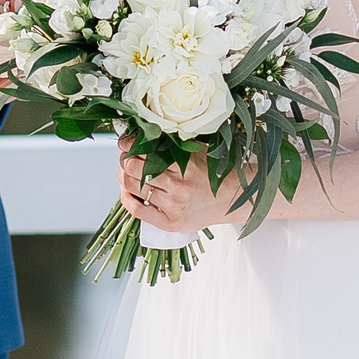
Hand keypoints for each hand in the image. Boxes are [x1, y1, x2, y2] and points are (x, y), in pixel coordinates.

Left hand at [118, 145, 235, 233]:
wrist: (234, 198)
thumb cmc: (215, 173)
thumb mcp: (197, 151)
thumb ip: (172, 145)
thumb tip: (143, 136)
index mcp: (185, 164)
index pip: (145, 150)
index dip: (130, 144)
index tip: (126, 142)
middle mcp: (178, 185)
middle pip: (134, 168)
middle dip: (125, 159)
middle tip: (126, 156)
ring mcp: (173, 205)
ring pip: (133, 187)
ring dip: (124, 177)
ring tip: (126, 172)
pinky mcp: (170, 222)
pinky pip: (137, 210)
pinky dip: (127, 198)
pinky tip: (126, 191)